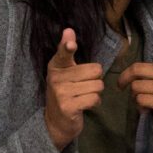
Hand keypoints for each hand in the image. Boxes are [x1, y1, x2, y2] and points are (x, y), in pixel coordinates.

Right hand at [43, 28, 104, 149]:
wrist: (55, 123)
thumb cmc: (64, 92)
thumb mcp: (64, 71)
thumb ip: (67, 51)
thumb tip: (68, 29)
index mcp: (55, 66)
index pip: (63, 53)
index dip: (68, 47)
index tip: (71, 44)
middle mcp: (56, 78)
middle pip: (94, 71)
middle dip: (95, 80)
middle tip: (84, 87)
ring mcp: (61, 93)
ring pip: (97, 86)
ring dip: (96, 92)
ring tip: (84, 96)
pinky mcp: (69, 107)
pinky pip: (95, 98)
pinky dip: (95, 102)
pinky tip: (85, 105)